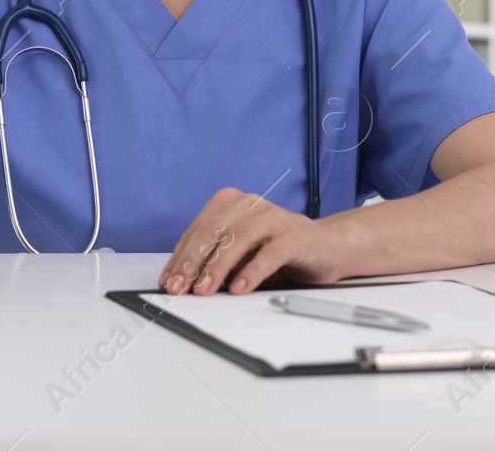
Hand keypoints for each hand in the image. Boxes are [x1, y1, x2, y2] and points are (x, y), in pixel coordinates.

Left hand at [157, 187, 357, 294]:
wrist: (326, 247)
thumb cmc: (277, 249)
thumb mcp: (239, 254)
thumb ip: (213, 261)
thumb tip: (181, 282)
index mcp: (230, 202)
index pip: (197, 231)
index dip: (180, 258)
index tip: (168, 282)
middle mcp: (250, 204)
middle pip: (212, 231)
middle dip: (192, 262)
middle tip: (180, 287)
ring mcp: (273, 217)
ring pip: (237, 240)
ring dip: (217, 268)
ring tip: (205, 290)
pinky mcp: (294, 235)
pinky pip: (268, 254)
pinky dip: (251, 272)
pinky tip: (239, 289)